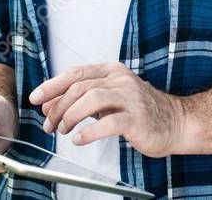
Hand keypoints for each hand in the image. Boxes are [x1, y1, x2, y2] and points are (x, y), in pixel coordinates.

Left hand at [29, 62, 186, 157]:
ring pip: (92, 99)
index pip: (76, 73)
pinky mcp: (137, 119)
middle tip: (49, 125)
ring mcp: (130, 98)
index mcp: (112, 71)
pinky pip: (109, 123)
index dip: (52, 85)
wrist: (175, 122)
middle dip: (58, 107)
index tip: (36, 98)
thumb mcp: (107, 101)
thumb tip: (48, 106)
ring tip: (64, 130)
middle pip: (80, 87)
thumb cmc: (139, 111)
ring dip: (71, 116)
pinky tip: (80, 139)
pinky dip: (89, 132)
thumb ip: (80, 100)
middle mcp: (121, 80)